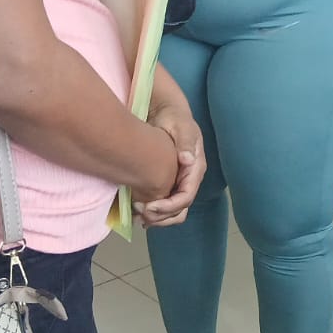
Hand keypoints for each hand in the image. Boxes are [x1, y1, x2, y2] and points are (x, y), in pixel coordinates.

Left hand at [134, 105, 205, 227]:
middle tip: (140, 214)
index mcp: (195, 169)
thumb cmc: (174, 118)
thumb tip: (188, 160)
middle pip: (180, 209)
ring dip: (156, 219)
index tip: (150, 207)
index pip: (186, 196)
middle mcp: (189, 179)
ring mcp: (179, 182)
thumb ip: (185, 142)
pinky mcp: (168, 183)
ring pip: (173, 212)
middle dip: (161, 216)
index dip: (170, 206)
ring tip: (137, 218)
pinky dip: (152, 213)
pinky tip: (136, 214)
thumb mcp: (181, 126)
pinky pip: (164, 205)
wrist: (165, 113)